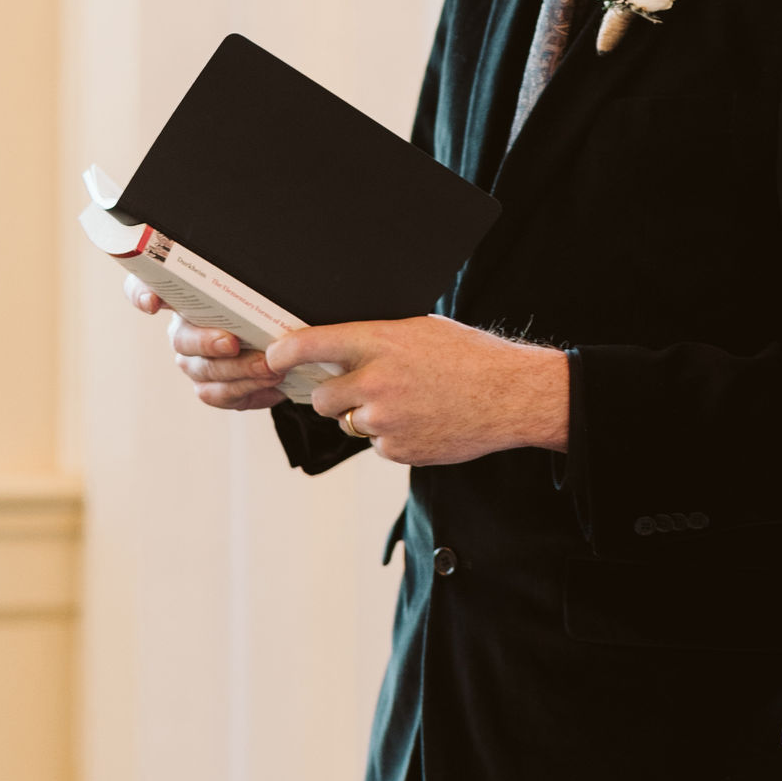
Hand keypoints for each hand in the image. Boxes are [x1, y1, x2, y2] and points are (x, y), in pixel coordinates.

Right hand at [125, 282, 287, 410]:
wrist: (289, 342)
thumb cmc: (269, 305)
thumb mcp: (260, 284)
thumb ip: (248, 277)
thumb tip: (263, 258)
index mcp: (188, 293)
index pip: (146, 286)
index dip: (141, 293)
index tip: (152, 302)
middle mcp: (184, 328)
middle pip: (181, 338)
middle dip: (206, 342)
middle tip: (232, 343)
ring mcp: (194, 361)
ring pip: (203, 370)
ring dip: (238, 370)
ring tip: (270, 367)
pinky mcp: (211, 388)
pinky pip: (219, 394)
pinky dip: (248, 389)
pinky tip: (272, 384)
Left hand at [262, 315, 570, 465]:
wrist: (510, 396)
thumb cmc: (470, 356)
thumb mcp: (421, 330)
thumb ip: (378, 339)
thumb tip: (341, 347)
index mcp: (379, 342)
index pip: (309, 346)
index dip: (282, 354)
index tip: (272, 358)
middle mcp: (375, 381)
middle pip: (321, 398)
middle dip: (335, 395)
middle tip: (363, 388)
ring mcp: (384, 421)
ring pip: (348, 423)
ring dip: (365, 416)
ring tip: (406, 403)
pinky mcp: (396, 450)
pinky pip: (375, 445)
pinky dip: (391, 437)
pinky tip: (421, 421)